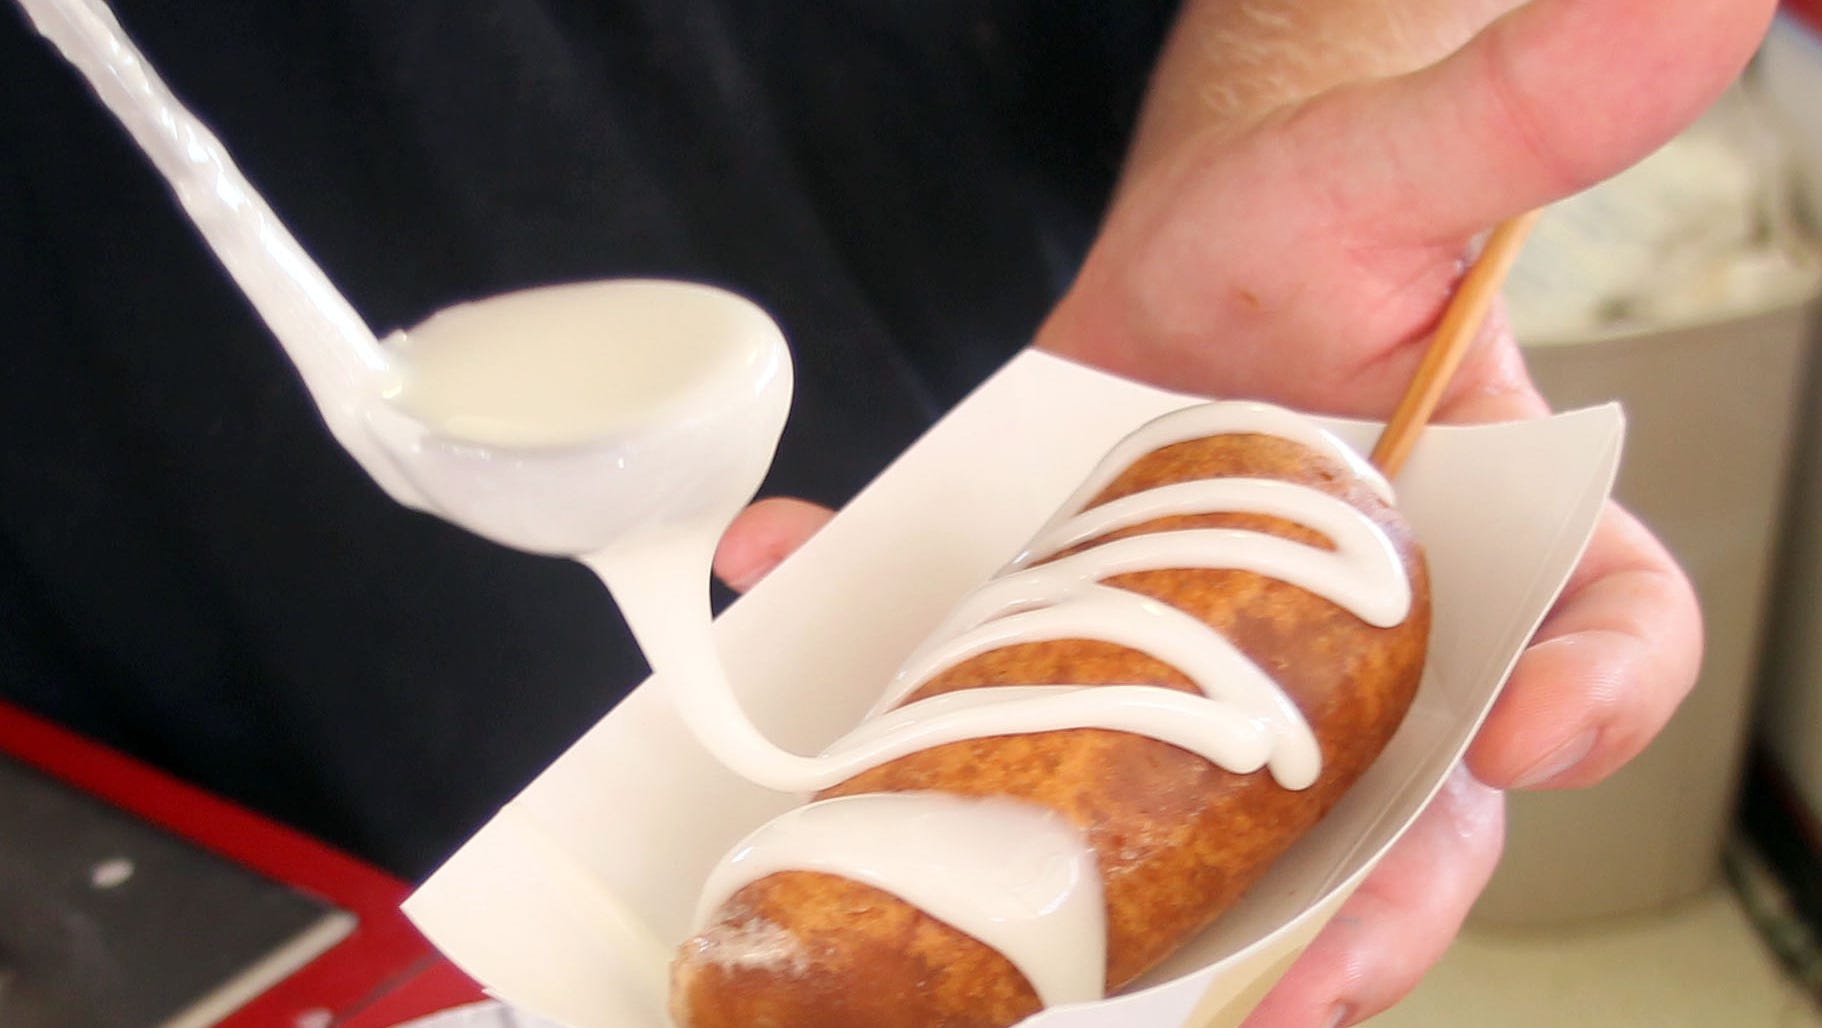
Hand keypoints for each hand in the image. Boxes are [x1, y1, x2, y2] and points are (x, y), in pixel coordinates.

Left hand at [714, 1, 1770, 1023]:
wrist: (1171, 259)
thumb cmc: (1309, 219)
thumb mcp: (1398, 165)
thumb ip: (1528, 113)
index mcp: (1498, 545)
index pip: (1602, 635)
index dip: (1598, 697)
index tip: (1537, 728)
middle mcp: (1381, 650)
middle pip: (1411, 812)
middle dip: (1365, 911)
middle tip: (1285, 990)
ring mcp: (1235, 683)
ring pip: (1233, 834)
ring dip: (1165, 919)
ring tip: (1080, 981)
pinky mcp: (1104, 676)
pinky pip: (1036, 726)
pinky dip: (927, 714)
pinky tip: (819, 655)